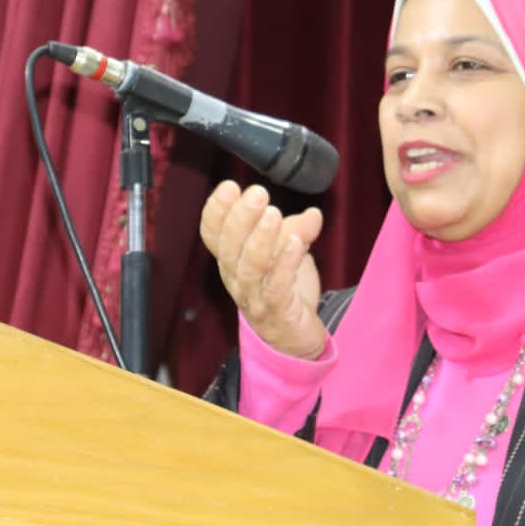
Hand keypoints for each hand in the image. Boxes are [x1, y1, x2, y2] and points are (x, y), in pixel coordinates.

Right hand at [200, 180, 325, 358]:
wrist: (295, 339)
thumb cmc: (284, 293)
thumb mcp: (289, 253)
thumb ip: (296, 230)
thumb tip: (312, 213)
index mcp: (232, 260)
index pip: (212, 235)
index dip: (216, 211)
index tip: (229, 186)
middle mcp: (237, 278)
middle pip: (229, 247)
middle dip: (240, 217)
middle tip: (257, 193)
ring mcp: (254, 297)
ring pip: (249, 267)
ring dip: (260, 238)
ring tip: (273, 214)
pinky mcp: (276, 312)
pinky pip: (275, 287)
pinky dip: (284, 263)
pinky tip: (294, 243)